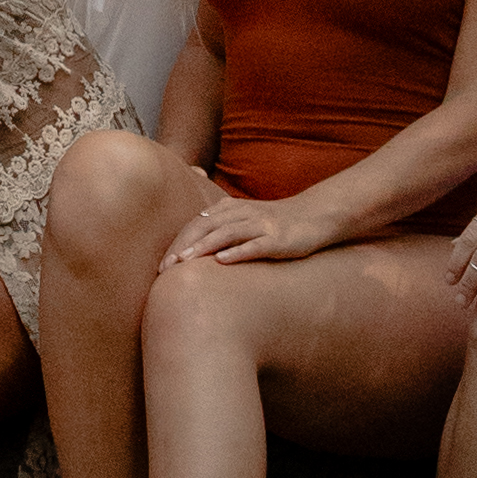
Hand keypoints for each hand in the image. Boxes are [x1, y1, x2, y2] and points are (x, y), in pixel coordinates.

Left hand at [159, 187, 343, 271]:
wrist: (314, 216)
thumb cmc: (275, 224)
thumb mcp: (245, 222)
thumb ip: (221, 231)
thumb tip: (194, 253)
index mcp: (230, 209)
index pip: (196, 225)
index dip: (178, 243)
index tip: (162, 265)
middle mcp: (242, 213)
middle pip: (205, 227)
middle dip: (183, 247)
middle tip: (165, 269)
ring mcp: (260, 224)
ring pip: (226, 233)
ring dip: (203, 248)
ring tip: (185, 263)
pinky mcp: (278, 238)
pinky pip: (255, 244)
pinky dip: (237, 252)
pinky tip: (222, 261)